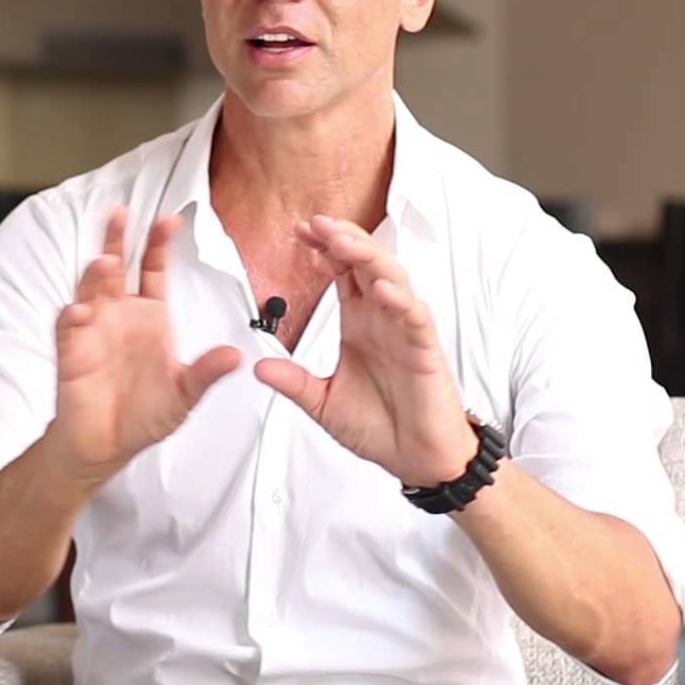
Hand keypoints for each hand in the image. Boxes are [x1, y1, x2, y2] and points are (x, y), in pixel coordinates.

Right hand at [46, 208, 242, 483]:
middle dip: (118, 240)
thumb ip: (206, 373)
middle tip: (122, 214)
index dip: (159, 244)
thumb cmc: (146, 414)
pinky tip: (80, 311)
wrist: (109, 443)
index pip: (154, 269)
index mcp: (150, 315)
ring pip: (91, 290)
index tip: (169, 220)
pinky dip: (73, 316)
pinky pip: (69, 327)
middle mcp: (120, 314)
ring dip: (96, 275)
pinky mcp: (72, 351)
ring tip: (105, 262)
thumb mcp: (185, 395)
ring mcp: (94, 328)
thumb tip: (237, 356)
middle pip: (119, 266)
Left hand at [253, 215, 476, 486]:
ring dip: (368, 258)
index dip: (324, 249)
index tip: (298, 231)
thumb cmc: (380, 427)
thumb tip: (258, 366)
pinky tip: (381, 288)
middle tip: (316, 223)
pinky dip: (400, 300)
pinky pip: (416, 318)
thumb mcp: (323, 403)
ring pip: (392, 280)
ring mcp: (405, 332)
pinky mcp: (425, 352)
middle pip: (365, 265)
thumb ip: (293, 383)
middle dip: (343, 240)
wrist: (417, 461)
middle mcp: (382, 320)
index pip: (342, 273)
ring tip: (343, 241)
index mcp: (358, 324)